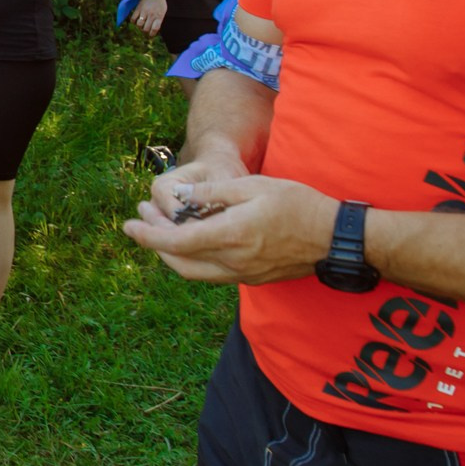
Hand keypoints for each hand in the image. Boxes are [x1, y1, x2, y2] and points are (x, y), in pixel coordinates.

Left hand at [123, 172, 339, 286]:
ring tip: (160, 230)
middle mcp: (233, 261)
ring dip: (171, 254)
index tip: (129, 225)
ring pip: (193, 272)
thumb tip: (180, 194)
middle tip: (139, 222)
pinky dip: (192, 260)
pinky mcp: (251, 279)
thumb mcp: (255, 186)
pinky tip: (191, 240)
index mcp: (232, 235)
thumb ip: (213, 192)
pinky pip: (211, 274)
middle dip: (154, 243)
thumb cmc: (299, 204)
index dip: (148, 235)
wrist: (335, 238)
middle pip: (178, 261)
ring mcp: (242, 274)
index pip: (177, 242)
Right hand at [128, 0, 168, 35]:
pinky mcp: (138, 8)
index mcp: (159, 16)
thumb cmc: (160, 3)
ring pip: (139, 25)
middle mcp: (151, 15)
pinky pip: (133, 18)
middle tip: (145, 30)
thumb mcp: (163, 12)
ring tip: (141, 25)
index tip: (150, 35)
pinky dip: (133, 21)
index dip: (152, 34)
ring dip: (139, 27)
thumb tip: (152, 30)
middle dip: (145, 32)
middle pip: (145, 29)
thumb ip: (159, 20)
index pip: (154, 29)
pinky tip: (136, 20)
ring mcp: (144, 11)